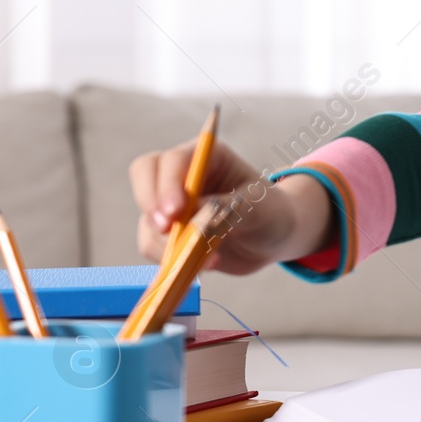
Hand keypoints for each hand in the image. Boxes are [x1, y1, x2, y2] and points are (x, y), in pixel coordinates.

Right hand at [128, 138, 329, 275]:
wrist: (275, 239)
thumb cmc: (271, 213)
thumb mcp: (258, 209)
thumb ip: (226, 209)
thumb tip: (191, 217)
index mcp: (208, 157)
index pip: (173, 160)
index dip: (168, 184)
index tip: (175, 212)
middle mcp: (184, 175)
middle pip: (145, 176)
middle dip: (152, 204)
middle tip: (167, 230)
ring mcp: (173, 203)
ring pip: (148, 217)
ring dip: (166, 241)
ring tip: (208, 259)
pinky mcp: (170, 232)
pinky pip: (153, 244)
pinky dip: (170, 258)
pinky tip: (205, 264)